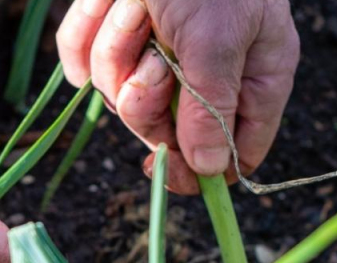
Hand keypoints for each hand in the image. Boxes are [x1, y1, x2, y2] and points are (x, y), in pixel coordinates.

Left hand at [57, 0, 299, 193]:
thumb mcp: (215, 39)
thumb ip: (211, 107)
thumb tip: (211, 171)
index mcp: (254, 73)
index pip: (235, 151)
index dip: (200, 168)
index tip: (165, 170)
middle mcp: (207, 68)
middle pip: (166, 129)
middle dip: (146, 98)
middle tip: (153, 65)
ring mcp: (156, 50)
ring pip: (118, 91)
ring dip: (117, 50)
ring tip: (134, 7)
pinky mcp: (112, 30)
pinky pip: (82, 59)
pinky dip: (84, 33)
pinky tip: (105, 4)